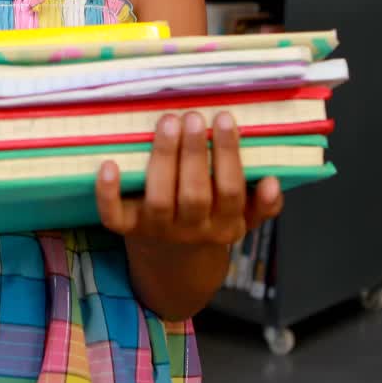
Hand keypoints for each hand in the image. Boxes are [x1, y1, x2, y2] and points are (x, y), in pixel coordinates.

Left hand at [95, 111, 283, 247]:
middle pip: (194, 194)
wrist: (174, 266)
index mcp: (225, 225)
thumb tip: (272, 182)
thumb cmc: (210, 224)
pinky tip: (109, 165)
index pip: (229, 191)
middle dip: (194, 153)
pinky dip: (108, 193)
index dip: (228, 156)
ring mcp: (157, 230)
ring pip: (159, 199)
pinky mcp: (127, 230)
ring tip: (167, 122)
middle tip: (192, 116)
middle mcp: (192, 230)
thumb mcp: (243, 220)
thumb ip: (262, 204)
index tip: (224, 118)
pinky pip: (114, 216)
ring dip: (163, 159)